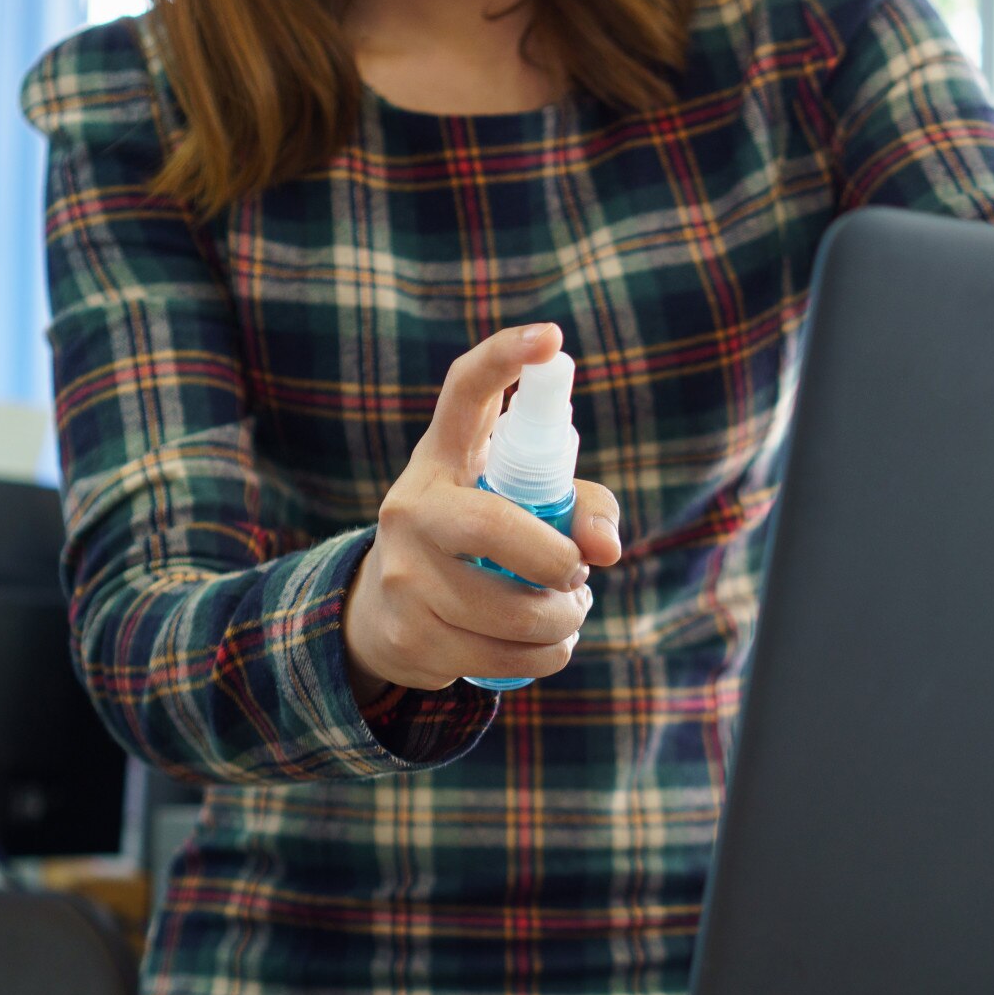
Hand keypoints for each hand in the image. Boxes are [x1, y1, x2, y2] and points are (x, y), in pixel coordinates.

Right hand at [343, 323, 622, 698]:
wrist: (388, 617)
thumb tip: (605, 549)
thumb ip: (581, 507)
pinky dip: (549, 656)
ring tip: (568, 611)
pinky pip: (506, 656)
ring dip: (563, 619)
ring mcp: (403, 575)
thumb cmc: (478, 544)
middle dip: (557, 560)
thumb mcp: (521, 507)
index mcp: (442, 459)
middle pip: (497, 530)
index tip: (552, 338)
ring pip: (512, 610)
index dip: (505, 358)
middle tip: (575, 571)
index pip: (465, 393)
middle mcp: (411, 509)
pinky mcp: (410, 635)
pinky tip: (549, 644)